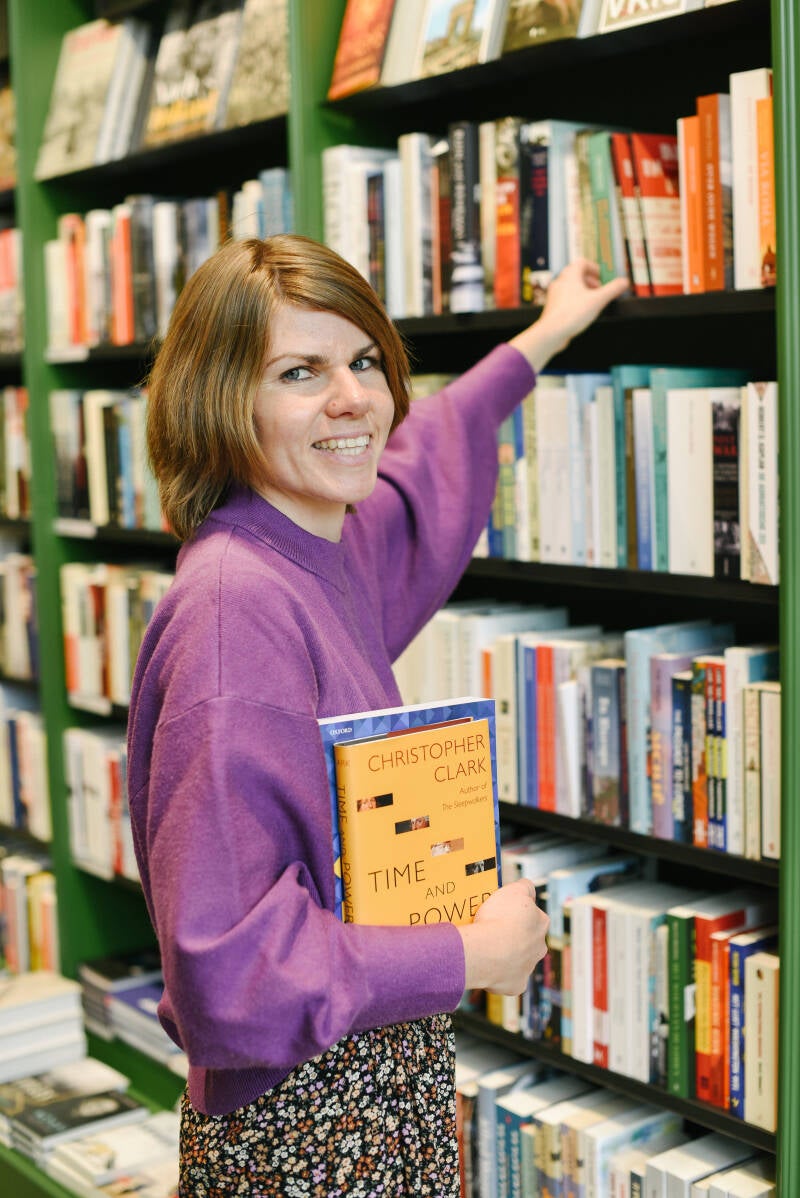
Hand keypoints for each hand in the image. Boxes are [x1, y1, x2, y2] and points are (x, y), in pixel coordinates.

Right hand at [457, 878, 549, 995]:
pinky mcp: (516, 984)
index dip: (518, 912)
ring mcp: (528, 967)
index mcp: (541, 923)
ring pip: (518, 959)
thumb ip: (525, 886)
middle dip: (515, 935)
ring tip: (487, 948)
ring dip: (507, 955)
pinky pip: (508, 979)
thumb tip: (528, 886)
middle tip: (494, 930)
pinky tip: (488, 966)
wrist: (485, 950)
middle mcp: (539, 947)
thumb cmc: (499, 918)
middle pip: (528, 939)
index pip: (533, 914)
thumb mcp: (514, 889)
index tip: (504, 912)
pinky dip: (500, 974)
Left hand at [509, 258, 629, 373]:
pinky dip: (575, 301)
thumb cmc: (571, 314)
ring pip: (570, 287)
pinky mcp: (553, 307)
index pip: (582, 262)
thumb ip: (612, 289)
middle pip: (576, 274)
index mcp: (570, 276)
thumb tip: (624, 282)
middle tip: (599, 289)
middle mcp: (560, 282)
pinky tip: (581, 312)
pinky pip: (565, 299)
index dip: (593, 267)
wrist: (552, 332)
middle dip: (590, 280)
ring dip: (582, 291)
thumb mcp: (598, 300)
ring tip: (592, 300)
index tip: (601, 276)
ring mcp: (555, 295)